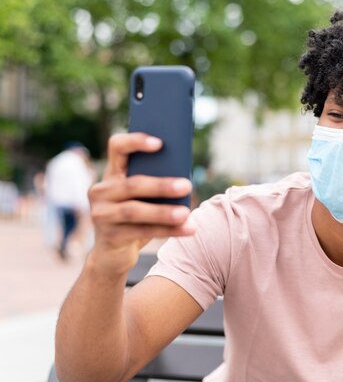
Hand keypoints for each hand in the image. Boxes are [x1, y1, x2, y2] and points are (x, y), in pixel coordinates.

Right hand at [87, 133, 195, 273]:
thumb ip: (155, 185)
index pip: (117, 147)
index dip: (136, 142)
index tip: (160, 143)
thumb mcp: (144, 199)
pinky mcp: (109, 236)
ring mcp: (101, 214)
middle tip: (187, 185)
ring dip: (164, 212)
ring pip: (135, 210)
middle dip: (161, 185)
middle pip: (132, 184)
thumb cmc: (136, 219)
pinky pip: (142, 231)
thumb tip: (184, 180)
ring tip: (186, 213)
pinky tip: (188, 229)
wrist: (113, 254)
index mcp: (112, 174)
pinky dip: (168, 230)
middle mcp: (101, 191)